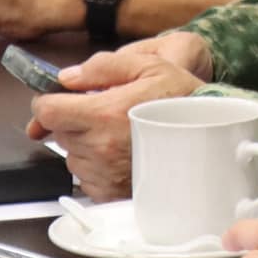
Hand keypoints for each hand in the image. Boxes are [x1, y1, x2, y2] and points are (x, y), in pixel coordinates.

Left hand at [25, 37, 212, 197]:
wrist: (210, 139)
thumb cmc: (183, 101)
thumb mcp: (148, 65)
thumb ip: (101, 67)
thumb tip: (66, 77)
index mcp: (103, 114)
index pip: (46, 111)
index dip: (50, 100)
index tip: (60, 98)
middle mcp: (99, 148)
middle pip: (58, 132)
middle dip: (73, 118)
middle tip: (104, 110)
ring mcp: (104, 174)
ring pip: (72, 154)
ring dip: (86, 141)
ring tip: (119, 131)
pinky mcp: (110, 192)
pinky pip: (86, 176)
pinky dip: (98, 164)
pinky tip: (123, 151)